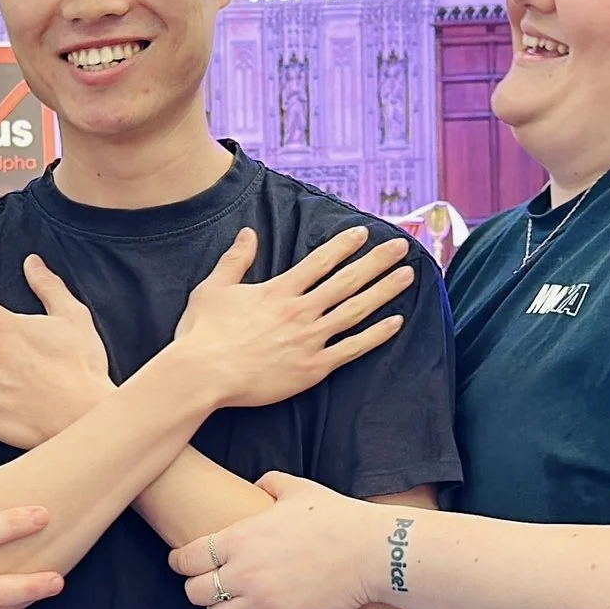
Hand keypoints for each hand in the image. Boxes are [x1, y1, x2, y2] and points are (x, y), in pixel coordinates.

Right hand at [168, 227, 413, 409]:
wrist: (202, 375)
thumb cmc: (202, 333)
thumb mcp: (213, 287)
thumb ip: (235, 259)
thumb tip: (249, 233)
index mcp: (279, 291)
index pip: (320, 261)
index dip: (344, 245)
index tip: (365, 233)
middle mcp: (300, 311)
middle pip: (347, 281)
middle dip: (376, 261)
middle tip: (401, 247)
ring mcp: (309, 339)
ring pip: (355, 310)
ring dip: (383, 291)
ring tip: (407, 276)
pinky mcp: (313, 367)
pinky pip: (352, 349)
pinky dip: (375, 335)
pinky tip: (395, 323)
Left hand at [171, 473, 381, 608]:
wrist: (371, 552)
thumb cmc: (335, 516)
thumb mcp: (297, 488)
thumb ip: (270, 484)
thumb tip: (259, 485)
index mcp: (239, 538)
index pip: (186, 559)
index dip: (180, 561)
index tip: (183, 562)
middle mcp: (244, 573)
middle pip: (194, 593)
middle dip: (198, 587)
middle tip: (209, 582)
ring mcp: (264, 601)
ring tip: (233, 601)